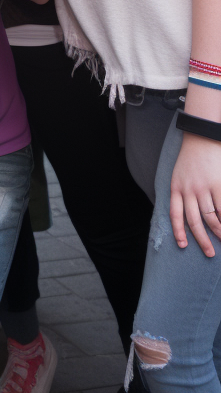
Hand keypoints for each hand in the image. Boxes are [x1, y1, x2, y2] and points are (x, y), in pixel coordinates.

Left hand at [170, 131, 220, 255]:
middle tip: (209, 253)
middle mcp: (188, 190)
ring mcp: (204, 188)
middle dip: (202, 240)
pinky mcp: (219, 185)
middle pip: (194, 221)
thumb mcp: (179, 176)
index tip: (182, 245)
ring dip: (218, 232)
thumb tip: (186, 213)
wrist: (201, 139)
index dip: (179, 231)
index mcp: (176, 188)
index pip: (175, 214)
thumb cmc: (191, 160)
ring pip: (211, 218)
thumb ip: (181, 193)